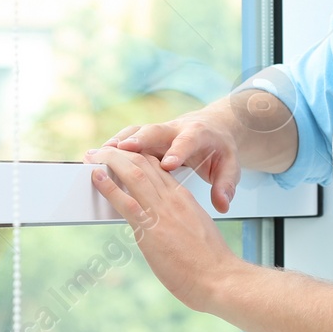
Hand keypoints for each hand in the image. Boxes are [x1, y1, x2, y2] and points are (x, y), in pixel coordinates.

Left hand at [83, 146, 242, 311]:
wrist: (222, 279)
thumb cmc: (211, 262)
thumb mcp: (196, 230)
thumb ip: (180, 220)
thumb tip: (166, 224)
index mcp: (184, 198)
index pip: (157, 166)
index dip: (136, 156)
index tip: (122, 155)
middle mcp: (172, 199)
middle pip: (143, 162)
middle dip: (119, 153)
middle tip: (101, 151)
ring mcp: (162, 212)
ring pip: (133, 173)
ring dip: (109, 161)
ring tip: (92, 156)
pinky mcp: (151, 230)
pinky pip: (125, 201)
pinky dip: (107, 187)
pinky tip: (95, 177)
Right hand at [102, 114, 241, 211]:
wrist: (213, 128)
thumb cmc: (220, 150)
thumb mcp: (230, 166)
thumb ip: (226, 184)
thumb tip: (223, 203)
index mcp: (198, 135)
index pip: (188, 142)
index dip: (177, 151)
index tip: (168, 164)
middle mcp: (177, 129)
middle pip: (157, 131)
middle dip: (140, 139)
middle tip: (122, 149)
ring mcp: (161, 131)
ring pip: (139, 132)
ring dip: (121, 141)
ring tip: (103, 152)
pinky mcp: (150, 137)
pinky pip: (130, 138)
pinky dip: (117, 144)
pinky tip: (102, 155)